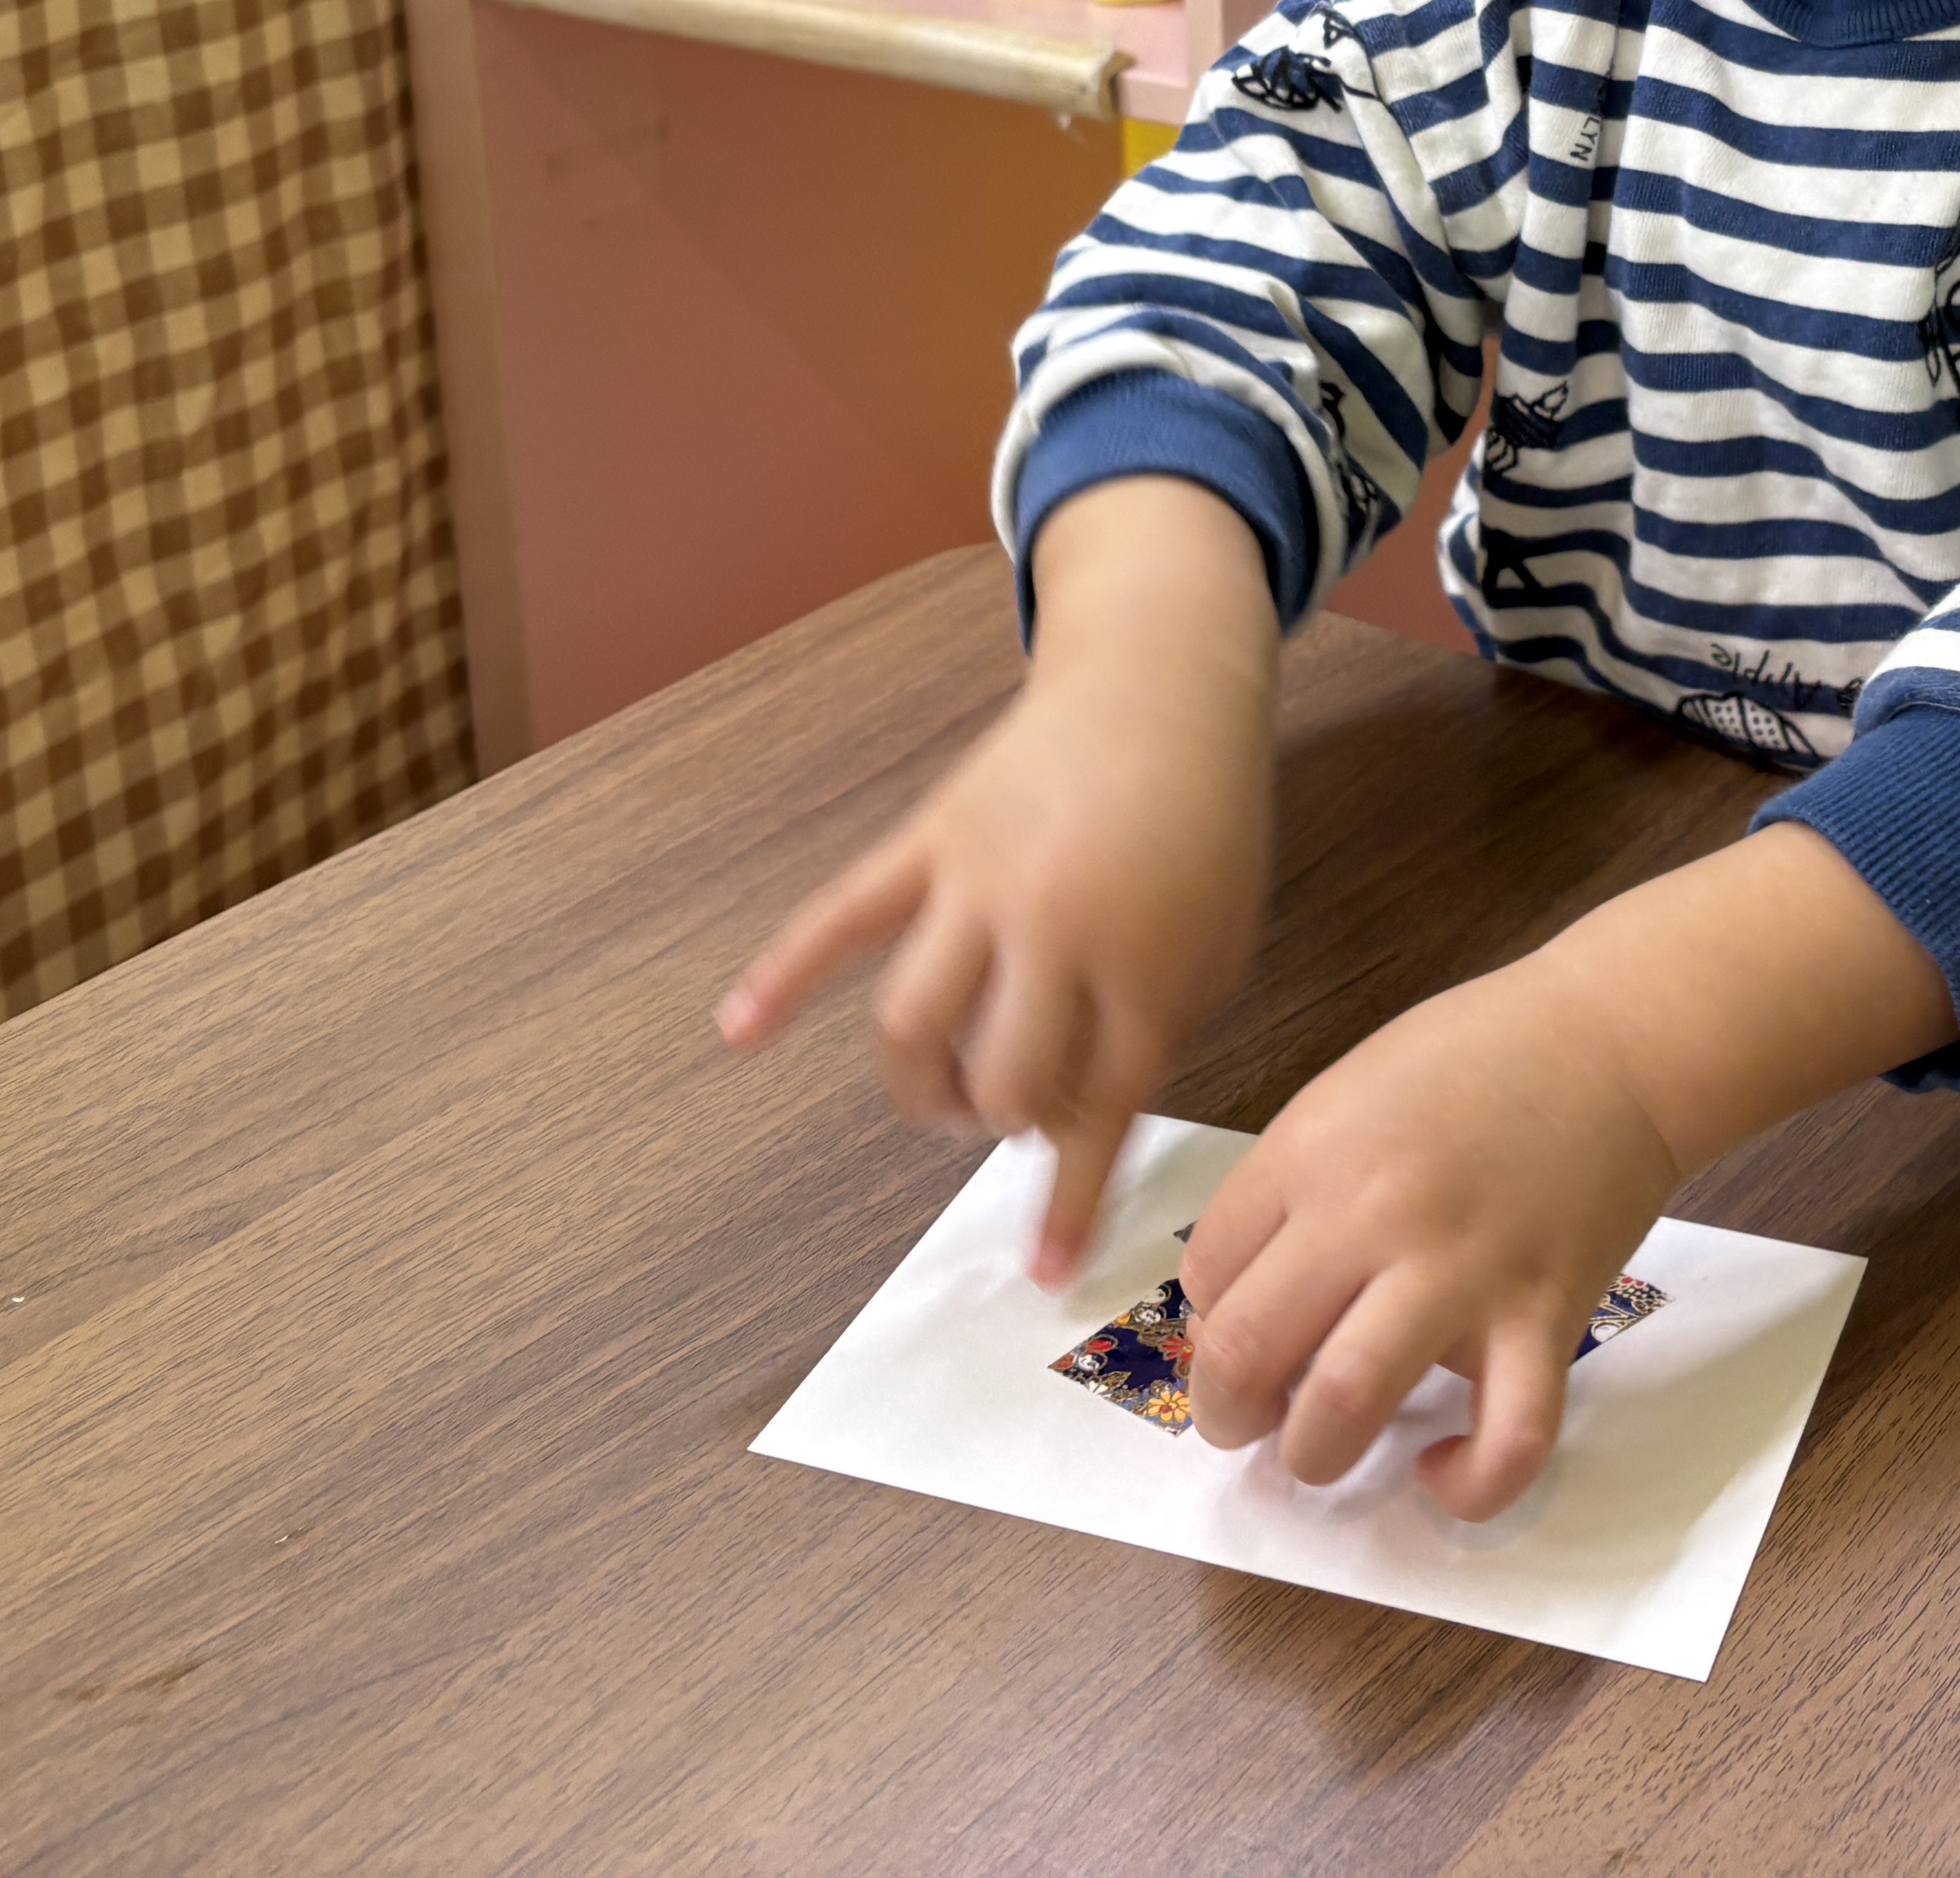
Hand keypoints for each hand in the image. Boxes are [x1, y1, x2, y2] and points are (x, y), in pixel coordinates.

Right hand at [720, 476, 1279, 1281]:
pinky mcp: (931, 843)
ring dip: (917, 1084)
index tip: (1042, 1271)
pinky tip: (738, 1030)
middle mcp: (1057, 933)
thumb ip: (1157, 1032)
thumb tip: (1078, 1122)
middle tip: (1007, 1119)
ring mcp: (983, 886)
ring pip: (914, 1020)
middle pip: (999, 1078)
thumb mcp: (1221, 942)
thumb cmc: (1207, 825)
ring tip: (942, 1099)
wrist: (1162, 688)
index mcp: (1145, 967)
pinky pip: (841, 917)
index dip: (1069, 1195)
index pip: (1095, 1112)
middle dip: (999, 1123)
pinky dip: (783, 972)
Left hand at [1182, 823, 1957, 1518]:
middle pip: (1248, 1350)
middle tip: (1244, 1419)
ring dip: (1312, 1456)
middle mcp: (1373, 1214)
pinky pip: (1506, 1440)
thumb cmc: (1482, 1057)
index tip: (1237, 1331)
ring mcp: (1462, 1272)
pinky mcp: (1546, 1316)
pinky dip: (1466, 1485)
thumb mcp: (1350, 1090)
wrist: (1616, 1038)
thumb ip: (1295, 1184)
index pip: (1206, 1273)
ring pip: (1346, 1407)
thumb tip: (1251, 1292)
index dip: (1208, 1321)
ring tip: (1318, 1449)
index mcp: (1313, 1151)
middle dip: (1226, 1412)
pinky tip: (1440, 1471)